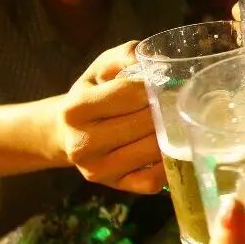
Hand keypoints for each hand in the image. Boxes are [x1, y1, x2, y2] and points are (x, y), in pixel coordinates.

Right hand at [52, 42, 165, 192]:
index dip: (154, 86)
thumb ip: (125, 57)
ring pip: (152, 150)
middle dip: (166, 109)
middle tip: (177, 101)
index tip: (166, 82)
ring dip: (171, 134)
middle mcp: (83, 142)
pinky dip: (168, 163)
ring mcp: (99, 169)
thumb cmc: (92, 95)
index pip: (131, 94)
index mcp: (76, 109)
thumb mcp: (100, 69)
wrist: (67, 134)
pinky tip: (169, 147)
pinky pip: (153, 178)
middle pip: (145, 123)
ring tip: (175, 121)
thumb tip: (160, 61)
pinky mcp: (116, 186)